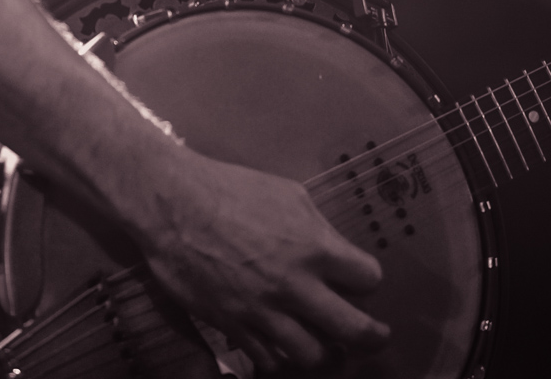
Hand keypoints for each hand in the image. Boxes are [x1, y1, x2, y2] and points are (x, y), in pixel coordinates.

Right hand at [140, 150, 388, 372]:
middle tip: (376, 338)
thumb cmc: (230, 190)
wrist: (174, 204)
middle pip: (354, 330)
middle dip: (371, 336)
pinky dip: (280, 359)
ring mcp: (264, 312)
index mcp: (313, 246)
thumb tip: (334, 251)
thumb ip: (317, 228)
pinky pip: (269, 361)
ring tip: (328, 349)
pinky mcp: (235, 328)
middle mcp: (295, 285)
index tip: (362, 281)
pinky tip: (283, 349)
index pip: (368, 279)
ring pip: (313, 357)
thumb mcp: (287, 193)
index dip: (367, 280)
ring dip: (325, 354)